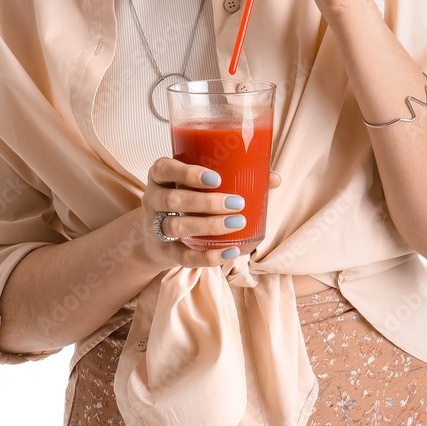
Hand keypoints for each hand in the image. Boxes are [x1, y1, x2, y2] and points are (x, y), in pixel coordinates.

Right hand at [141, 158, 281, 269]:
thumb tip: (274, 178)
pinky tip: (230, 252)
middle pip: (174, 200)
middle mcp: (153, 198)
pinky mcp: (164, 252)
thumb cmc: (186, 198)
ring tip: (237, 223)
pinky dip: (207, 256)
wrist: (153, 234)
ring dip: (208, 226)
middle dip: (207, 203)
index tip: (216, 178)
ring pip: (176, 227)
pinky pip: (183, 257)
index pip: (165, 168)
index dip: (188, 172)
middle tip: (237, 203)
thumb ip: (233, 176)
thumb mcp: (198, 184)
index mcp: (160, 175)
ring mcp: (155, 227)